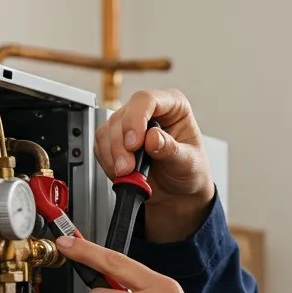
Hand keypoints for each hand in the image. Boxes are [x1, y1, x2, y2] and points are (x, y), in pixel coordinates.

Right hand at [97, 89, 214, 241]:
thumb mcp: (188, 163)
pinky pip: (101, 145)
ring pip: (108, 129)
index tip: (134, 144)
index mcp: (173, 106)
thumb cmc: (190, 171)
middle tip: (128, 168)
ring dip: (113, 155)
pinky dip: (107, 161)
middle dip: (121, 145)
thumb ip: (171, 150)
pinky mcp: (118, 140)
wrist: (180, 193)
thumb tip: (152, 138)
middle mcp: (150, 111)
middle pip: (123, 116)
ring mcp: (131, 125)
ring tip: (126, 173)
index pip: (146, 99)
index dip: (136, 119)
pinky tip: (120, 172)